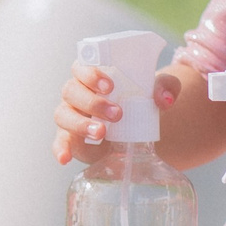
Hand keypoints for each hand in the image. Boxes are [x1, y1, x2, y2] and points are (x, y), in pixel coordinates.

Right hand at [53, 63, 180, 163]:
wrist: (136, 127)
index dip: (90, 74)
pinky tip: (65, 158)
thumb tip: (163, 100)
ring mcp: (70, 114)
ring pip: (63, 114)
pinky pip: (59, 142)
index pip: (81, 66)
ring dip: (80, 124)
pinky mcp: (70, 137)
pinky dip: (60, 149)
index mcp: (91, 75)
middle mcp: (76, 92)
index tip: (110, 86)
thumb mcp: (157, 89)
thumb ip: (166, 86)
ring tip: (101, 133)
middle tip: (117, 114)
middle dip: (93, 102)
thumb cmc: (139, 100)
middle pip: (71, 90)